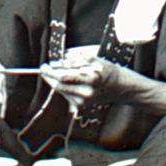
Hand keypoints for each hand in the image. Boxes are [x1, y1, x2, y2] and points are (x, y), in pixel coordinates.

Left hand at [40, 59, 165, 116]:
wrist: (122, 89)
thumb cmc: (109, 71)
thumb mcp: (95, 60)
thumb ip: (76, 59)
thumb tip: (59, 59)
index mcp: (92, 78)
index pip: (64, 74)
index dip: (52, 69)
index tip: (46, 64)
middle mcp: (88, 91)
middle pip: (60, 83)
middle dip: (49, 75)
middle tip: (43, 67)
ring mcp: (85, 101)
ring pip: (61, 90)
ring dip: (53, 81)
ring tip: (50, 72)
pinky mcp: (83, 106)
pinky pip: (66, 95)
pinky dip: (61, 87)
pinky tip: (61, 81)